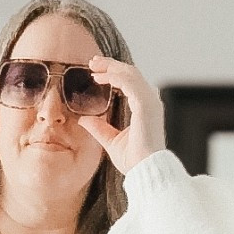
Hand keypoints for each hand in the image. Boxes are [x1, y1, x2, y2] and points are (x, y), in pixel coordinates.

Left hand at [77, 55, 166, 175]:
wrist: (147, 171)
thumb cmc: (135, 161)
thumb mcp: (111, 141)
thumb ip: (99, 128)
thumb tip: (83, 119)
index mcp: (145, 108)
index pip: (130, 83)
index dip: (114, 75)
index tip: (97, 73)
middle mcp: (150, 102)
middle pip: (130, 73)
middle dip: (111, 65)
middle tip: (93, 62)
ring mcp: (150, 102)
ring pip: (130, 73)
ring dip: (111, 66)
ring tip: (94, 64)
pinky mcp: (146, 105)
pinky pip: (129, 82)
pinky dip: (114, 76)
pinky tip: (101, 76)